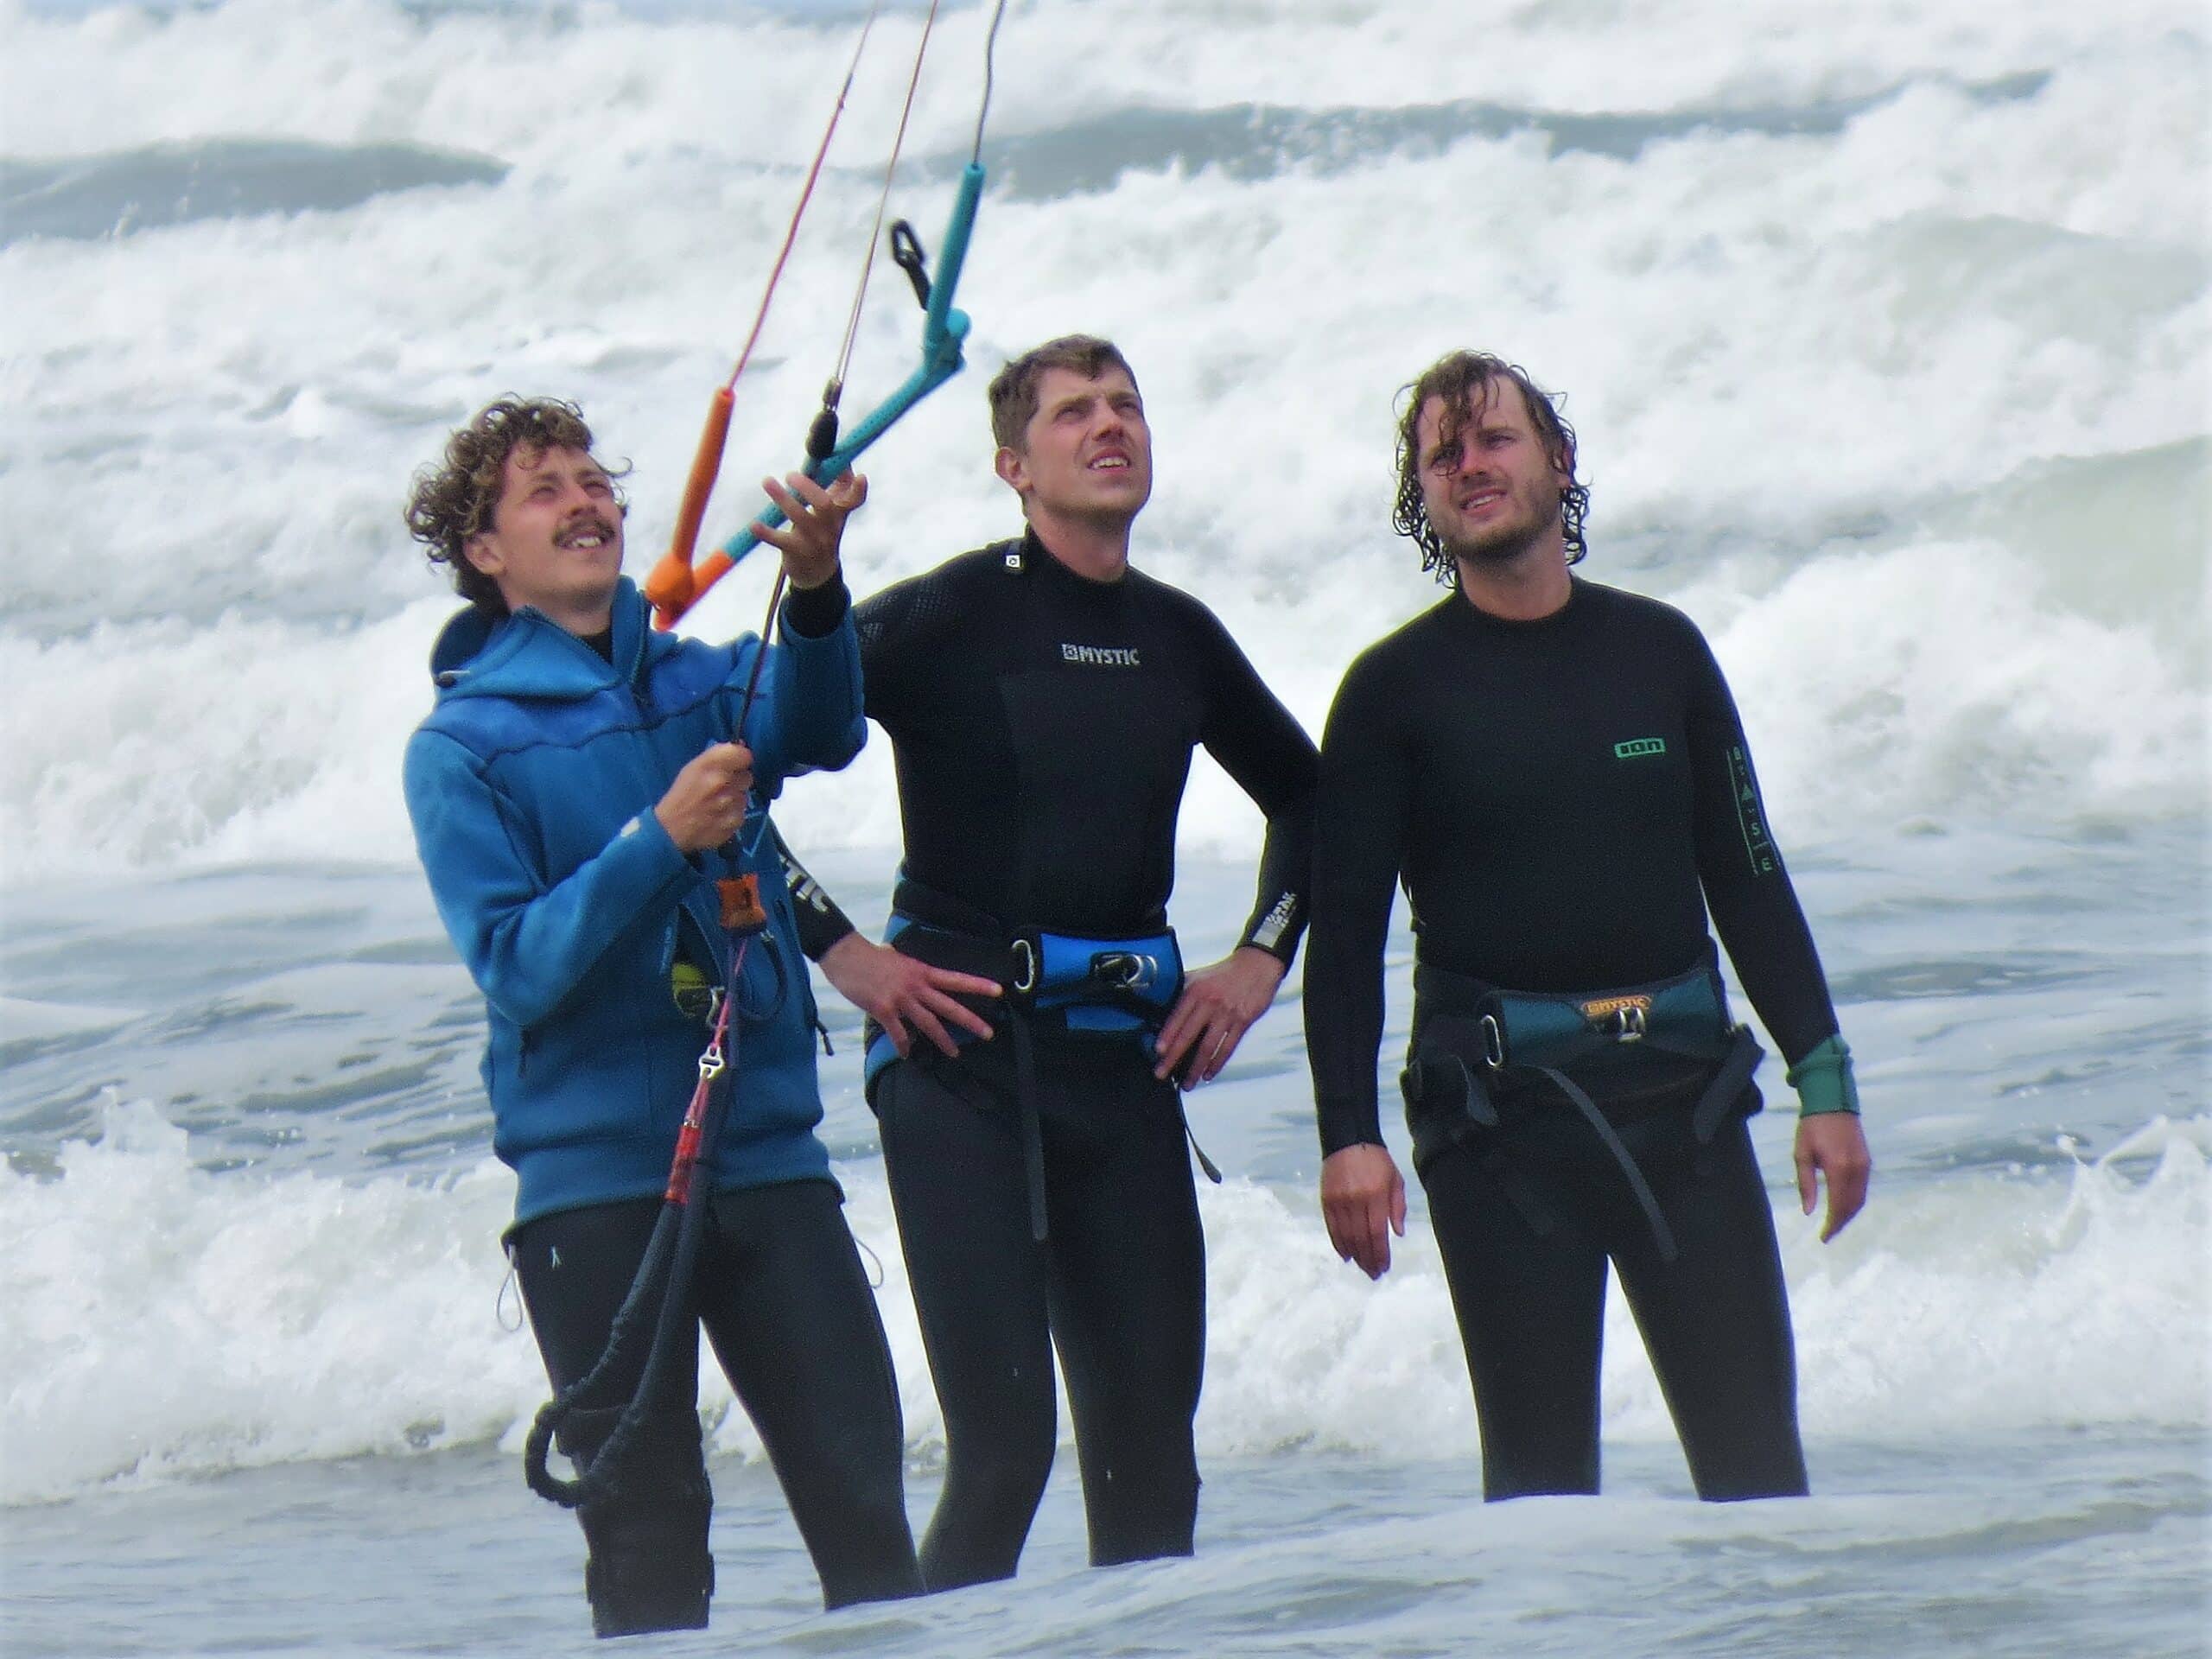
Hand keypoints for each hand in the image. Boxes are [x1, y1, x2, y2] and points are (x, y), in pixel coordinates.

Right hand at [654, 742, 753, 852]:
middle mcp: (722, 781)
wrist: (670, 829)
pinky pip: (742, 813)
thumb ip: (717, 756)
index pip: (744, 754)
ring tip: (717, 804)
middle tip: (722, 787)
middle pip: (747, 776)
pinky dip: (732, 815)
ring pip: (745, 796)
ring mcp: (730, 802)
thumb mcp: (693, 768)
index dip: (741, 759)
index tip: (735, 764)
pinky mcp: (735, 821)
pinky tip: (718, 817)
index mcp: (710, 764)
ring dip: (735, 799)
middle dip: (737, 781)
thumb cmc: (681, 795)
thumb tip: (742, 748)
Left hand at [755, 470, 866, 589]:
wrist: (816, 573)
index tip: (860, 476)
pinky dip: (766, 532)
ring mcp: (814, 541)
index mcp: (839, 514)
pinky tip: (754, 524)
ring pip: (800, 517)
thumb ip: (837, 486)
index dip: (858, 489)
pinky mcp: (796, 551)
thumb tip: (841, 459)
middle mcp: (830, 527)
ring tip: (767, 481)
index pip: (855, 500)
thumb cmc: (820, 532)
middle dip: (807, 487)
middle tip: (789, 474)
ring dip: (782, 498)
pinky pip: (780, 540)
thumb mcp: (832, 512)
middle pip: (824, 505)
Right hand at [817, 934, 999, 1058]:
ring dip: (943, 1040)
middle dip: (970, 1021)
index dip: (978, 985)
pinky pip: (898, 1033)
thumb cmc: (872, 956)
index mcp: (922, 971)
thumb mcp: (900, 958)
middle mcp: (917, 986)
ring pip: (928, 1023)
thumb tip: (921, 977)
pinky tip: (907, 1054)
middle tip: (988, 1033)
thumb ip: (914, 971)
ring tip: (955, 1053)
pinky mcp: (884, 1010)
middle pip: (948, 1006)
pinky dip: (903, 1045)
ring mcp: (901, 999)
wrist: (847, 956)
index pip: (956, 979)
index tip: (998, 990)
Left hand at [1152, 945, 1285, 1088]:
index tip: (1158, 1052)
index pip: (1177, 1017)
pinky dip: (1217, 1063)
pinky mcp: (1243, 1022)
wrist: (1256, 965)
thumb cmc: (1224, 973)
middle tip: (1162, 1073)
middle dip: (1173, 1058)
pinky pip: (1227, 1047)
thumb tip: (1161, 1006)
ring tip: (1187, 1084)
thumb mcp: (1199, 976)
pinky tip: (1209, 1074)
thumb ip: (1181, 991)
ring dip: (1196, 1069)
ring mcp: (1227, 1014)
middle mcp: (1210, 1003)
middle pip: (1188, 1036)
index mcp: (1195, 991)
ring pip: (1208, 1047)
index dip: (1166, 1036)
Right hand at [1321, 1143, 1406, 1278]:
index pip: (1378, 1233)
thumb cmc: (1377, 1160)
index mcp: (1376, 1196)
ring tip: (1362, 1267)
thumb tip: (1398, 1233)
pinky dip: (1338, 1243)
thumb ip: (1398, 1207)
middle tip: (1373, 1273)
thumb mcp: (1395, 1179)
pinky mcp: (1326, 1200)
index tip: (1384, 1267)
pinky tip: (1345, 1255)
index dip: (1380, 1254)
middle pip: (1361, 1238)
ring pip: (1346, 1236)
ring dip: (1354, 1255)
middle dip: (1368, 1259)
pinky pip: (1332, 1227)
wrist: (1348, 1139)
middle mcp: (1356, 1201)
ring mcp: (1339, 1201)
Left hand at [1795, 1112, 1871, 1241]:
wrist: (1833, 1101)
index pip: (1838, 1205)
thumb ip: (1806, 1184)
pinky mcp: (1867, 1161)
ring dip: (1849, 1214)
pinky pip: (1863, 1188)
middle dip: (1841, 1222)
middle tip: (1828, 1234)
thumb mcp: (1802, 1154)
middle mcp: (1856, 1170)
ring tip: (1835, 1223)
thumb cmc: (1812, 1127)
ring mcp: (1865, 1165)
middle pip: (1852, 1206)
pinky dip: (1855, 1201)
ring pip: (1860, 1199)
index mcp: (1839, 1169)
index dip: (1832, 1224)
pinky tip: (1844, 1205)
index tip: (1823, 1237)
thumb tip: (1809, 1212)